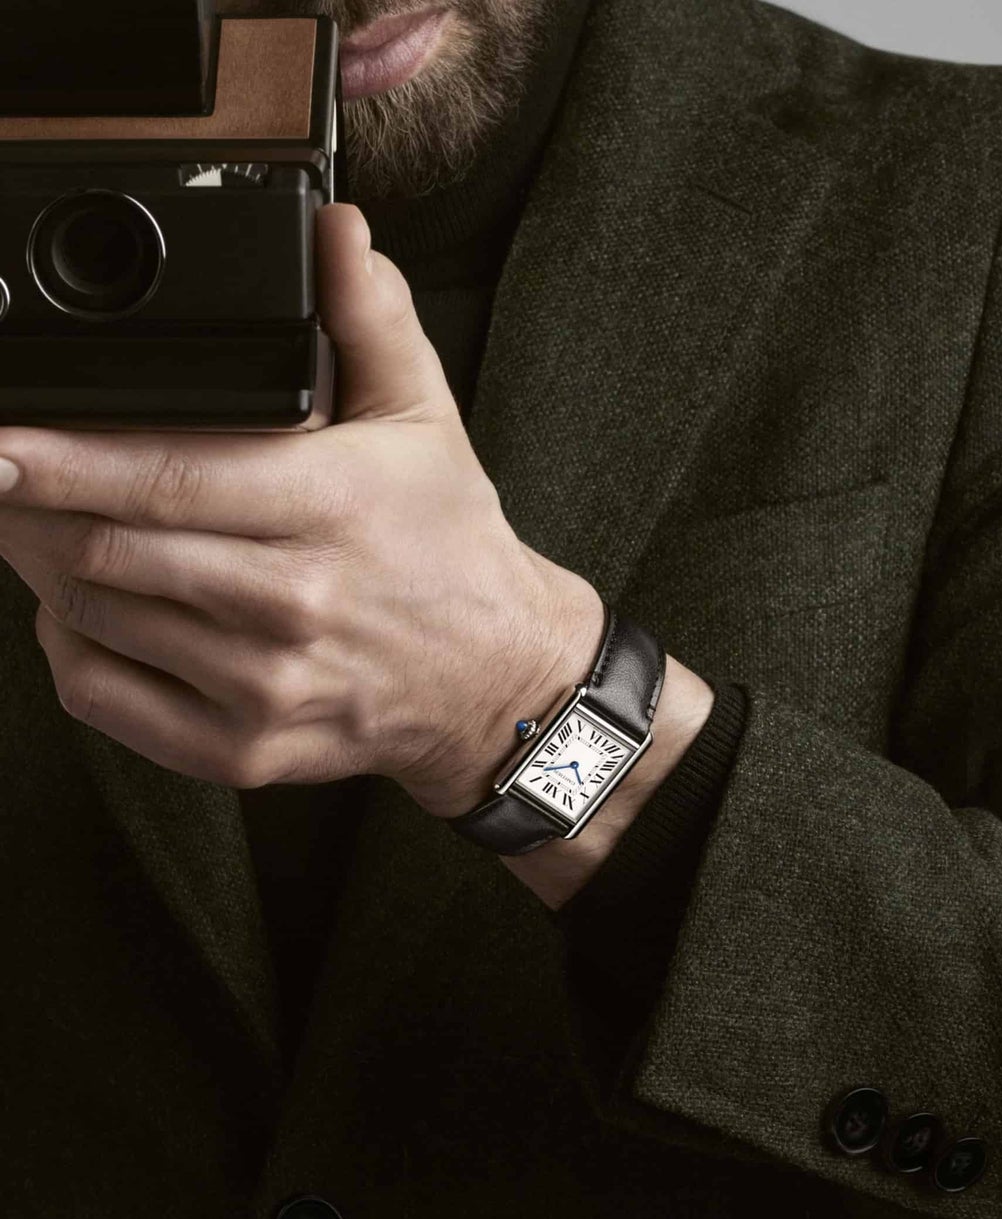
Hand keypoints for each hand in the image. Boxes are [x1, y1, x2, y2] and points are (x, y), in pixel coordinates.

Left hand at [0, 202, 603, 817]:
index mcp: (331, 509)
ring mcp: (266, 685)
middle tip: (3, 476)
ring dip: (46, 569)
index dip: (58, 457)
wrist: (495, 679)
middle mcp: (295, 604)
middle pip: (105, 550)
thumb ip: (372, 319)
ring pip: (95, 618)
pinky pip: (108, 699)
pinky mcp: (244, 747)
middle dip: (27, 509)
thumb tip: (335, 230)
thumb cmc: (450, 549)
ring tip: (45, 529)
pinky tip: (84, 612)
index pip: (164, 477)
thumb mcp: (425, 420)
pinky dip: (69, 650)